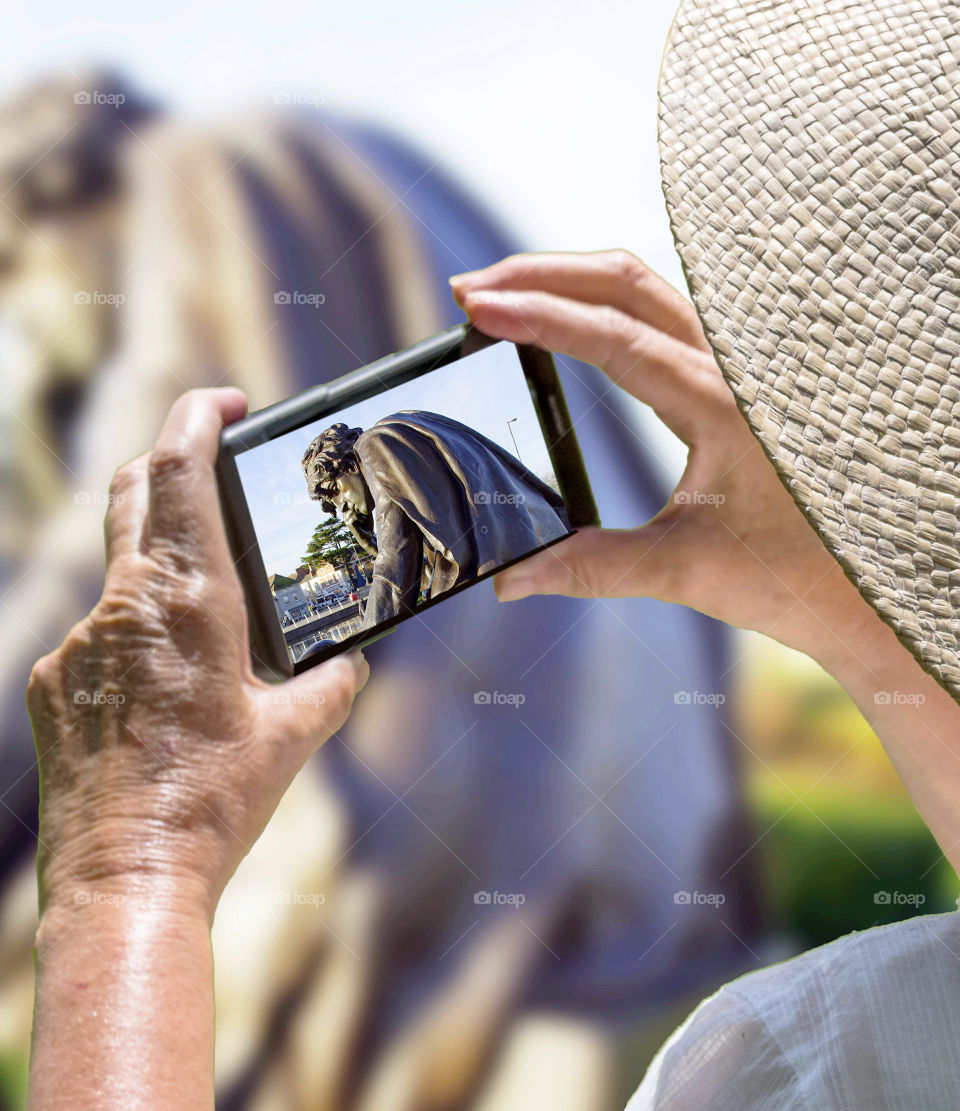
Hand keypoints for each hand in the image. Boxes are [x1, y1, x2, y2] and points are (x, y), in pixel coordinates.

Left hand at [26, 388, 367, 922]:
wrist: (127, 879)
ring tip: (210, 625)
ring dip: (162, 567)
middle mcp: (123, 606)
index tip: (223, 401)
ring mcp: (78, 643)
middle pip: (134, 494)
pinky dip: (135, 636)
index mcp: (188, 602)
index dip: (197, 418)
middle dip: (171, 462)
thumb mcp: (295, 735)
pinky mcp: (54, 683)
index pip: (181, 474)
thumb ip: (332, 683)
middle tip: (212, 466)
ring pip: (119, 570)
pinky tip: (164, 693)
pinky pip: (98, 634)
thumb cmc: (217, 801)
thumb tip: (353, 661)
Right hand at [451, 250, 877, 667]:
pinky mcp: (726, 386)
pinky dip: (601, 305)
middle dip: (542, 275)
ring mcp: (731, 372)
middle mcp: (730, 372)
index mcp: (721, 406)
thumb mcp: (684, 570)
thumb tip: (514, 578)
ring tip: (504, 296)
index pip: (615, 338)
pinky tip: (567, 323)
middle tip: (473, 292)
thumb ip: (592, 568)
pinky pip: (658, 319)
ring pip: (644, 292)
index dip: (540, 318)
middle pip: (626, 283)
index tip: (479, 310)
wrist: (860, 592)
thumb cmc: (792, 577)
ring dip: (571, 282)